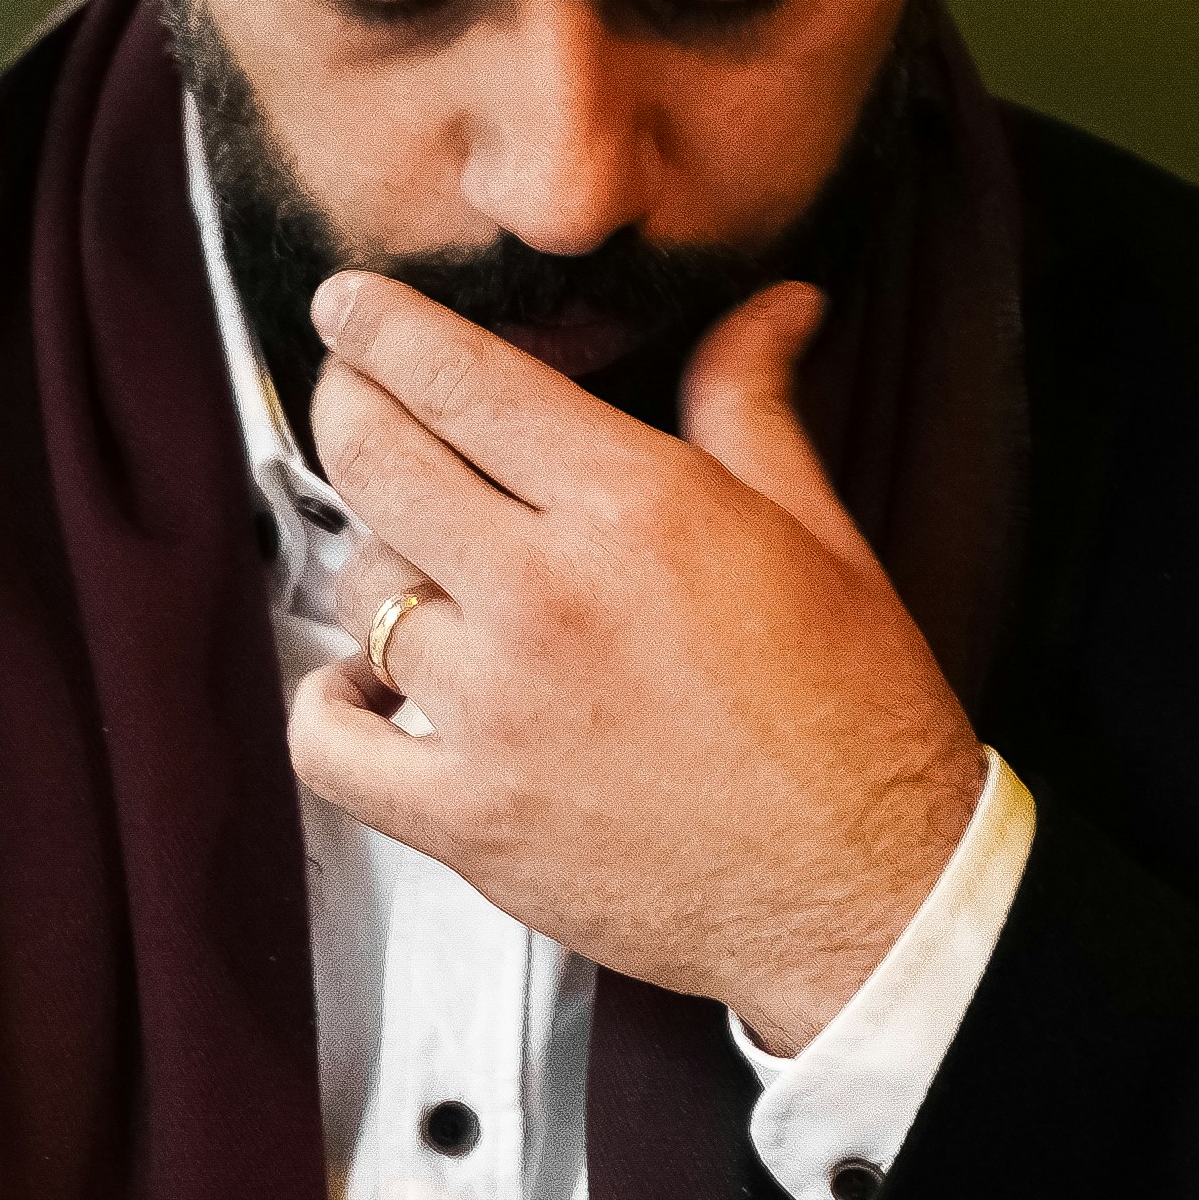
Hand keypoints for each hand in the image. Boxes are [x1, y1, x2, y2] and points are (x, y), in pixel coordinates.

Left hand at [286, 273, 982, 1049]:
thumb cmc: (856, 722)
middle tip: (350, 397)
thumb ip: (753, 405)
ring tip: (419, 567)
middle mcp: (550, 597)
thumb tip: (772, 303)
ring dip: (377, 565)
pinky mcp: (469, 820)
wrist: (869, 896)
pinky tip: (365, 686)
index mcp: (636, 508)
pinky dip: (328, 704)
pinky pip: (328, 741)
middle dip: (346, 404)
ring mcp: (497, 713)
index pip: (458, 377)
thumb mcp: (819, 533)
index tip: (351, 307)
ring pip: (360, 589)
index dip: (380, 325)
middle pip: (373, 457)